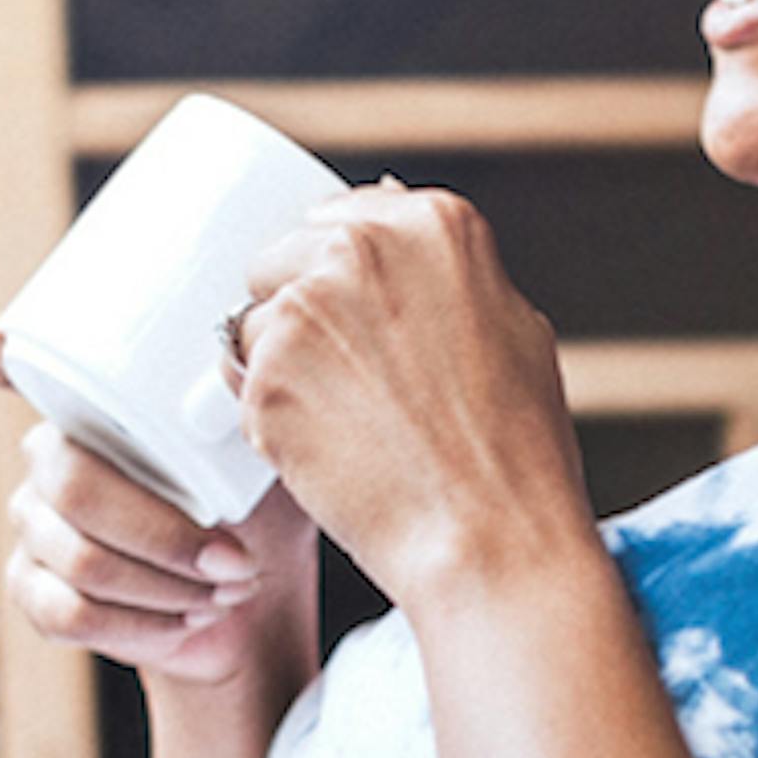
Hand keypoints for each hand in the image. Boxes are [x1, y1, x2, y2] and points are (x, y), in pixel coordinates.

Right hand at [0, 313, 319, 688]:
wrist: (250, 599)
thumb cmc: (257, 510)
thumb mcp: (268, 454)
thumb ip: (250, 413)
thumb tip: (251, 376)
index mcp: (97, 403)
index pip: (16, 359)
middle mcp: (49, 456)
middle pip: (74, 486)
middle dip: (164, 535)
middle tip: (234, 560)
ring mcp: (34, 524)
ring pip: (80, 560)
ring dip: (167, 584)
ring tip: (228, 589)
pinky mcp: (34, 588)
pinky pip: (69, 612)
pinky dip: (144, 624)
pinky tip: (188, 618)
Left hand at [231, 182, 590, 602]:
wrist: (490, 537)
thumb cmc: (517, 450)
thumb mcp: (512, 326)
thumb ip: (446, 272)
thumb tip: (394, 228)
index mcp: (432, 223)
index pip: (337, 219)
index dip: (337, 277)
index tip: (352, 319)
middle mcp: (362, 248)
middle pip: (281, 263)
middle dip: (300, 319)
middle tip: (350, 388)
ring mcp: (306, 308)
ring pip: (253, 327)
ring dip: (280, 372)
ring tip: (349, 429)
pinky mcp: (265, 373)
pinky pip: (241, 389)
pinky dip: (271, 423)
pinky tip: (329, 454)